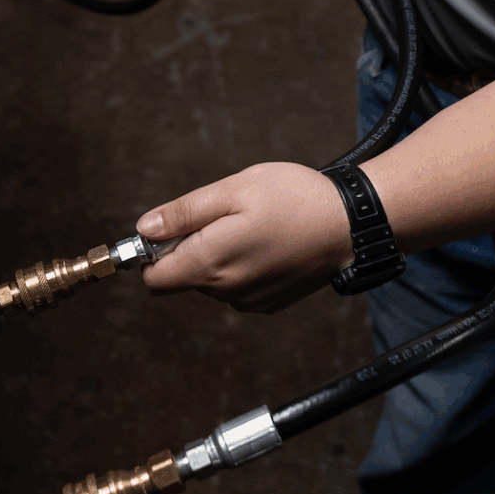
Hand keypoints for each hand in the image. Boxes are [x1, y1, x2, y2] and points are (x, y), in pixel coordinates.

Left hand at [136, 164, 353, 313]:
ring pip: (210, 281)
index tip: (171, 229)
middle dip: (189, 247)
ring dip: (218, 255)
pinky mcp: (268, 303)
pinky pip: (236, 287)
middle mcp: (225, 291)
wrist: (350, 224)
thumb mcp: (233, 190)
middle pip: (182, 277)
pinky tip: (268, 243)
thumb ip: (184, 213)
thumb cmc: (293, 198)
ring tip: (252, 225)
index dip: (151, 253)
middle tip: (224, 215)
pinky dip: (242, 266)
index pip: (154, 280)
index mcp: (210, 263)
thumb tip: (145, 229)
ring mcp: (249, 301)